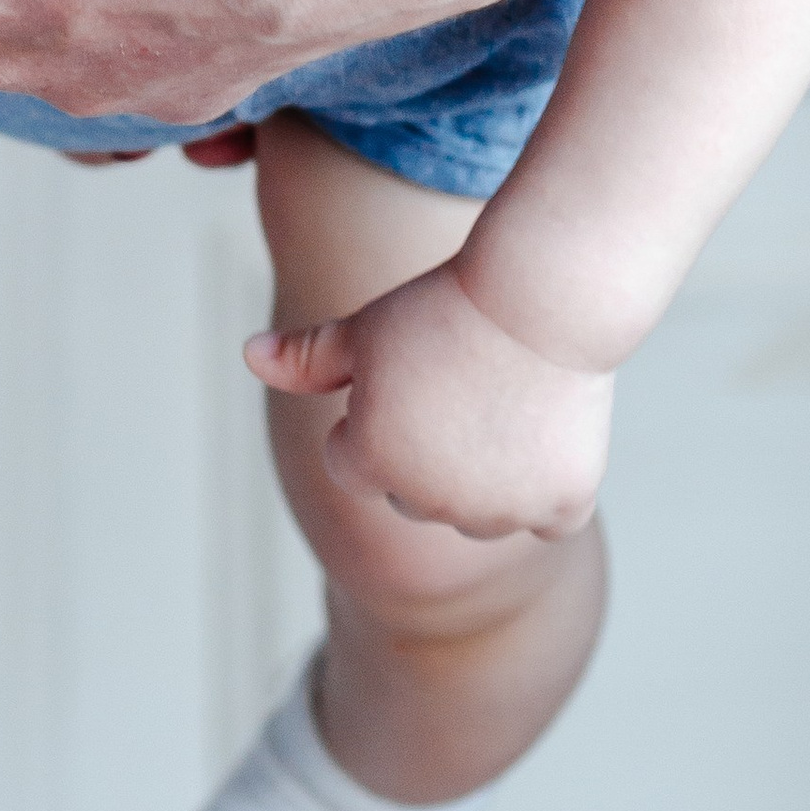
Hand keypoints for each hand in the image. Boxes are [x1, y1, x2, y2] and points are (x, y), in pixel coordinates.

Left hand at [248, 258, 613, 542]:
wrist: (542, 292)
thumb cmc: (446, 303)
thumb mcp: (365, 327)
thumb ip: (305, 357)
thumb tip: (248, 356)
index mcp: (369, 461)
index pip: (350, 464)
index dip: (372, 415)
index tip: (407, 371)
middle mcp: (431, 501)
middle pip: (413, 496)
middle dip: (426, 453)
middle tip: (459, 381)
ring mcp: (500, 512)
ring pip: (480, 513)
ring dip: (487, 477)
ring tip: (502, 397)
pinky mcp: (562, 508)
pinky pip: (547, 517)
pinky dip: (549, 487)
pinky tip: (545, 428)